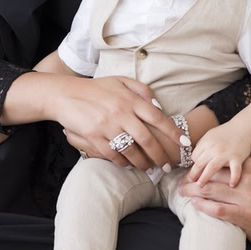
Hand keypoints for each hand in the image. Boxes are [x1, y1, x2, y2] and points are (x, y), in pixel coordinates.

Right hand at [49, 76, 183, 171]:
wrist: (65, 94)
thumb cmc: (96, 88)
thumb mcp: (120, 81)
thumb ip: (141, 90)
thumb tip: (158, 105)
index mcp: (130, 99)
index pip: (158, 118)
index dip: (173, 132)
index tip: (185, 143)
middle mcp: (121, 113)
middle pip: (147, 139)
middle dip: (160, 155)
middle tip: (168, 165)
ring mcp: (107, 127)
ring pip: (131, 151)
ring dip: (143, 163)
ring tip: (150, 168)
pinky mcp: (94, 137)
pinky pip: (113, 155)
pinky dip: (123, 162)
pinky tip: (128, 165)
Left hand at [180, 146, 250, 247]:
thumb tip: (250, 140)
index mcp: (250, 167)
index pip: (220, 163)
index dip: (202, 166)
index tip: (190, 170)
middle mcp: (248, 181)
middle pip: (212, 176)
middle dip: (193, 179)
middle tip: (181, 182)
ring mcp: (246, 199)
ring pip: (212, 191)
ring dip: (192, 192)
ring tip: (182, 192)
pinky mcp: (244, 216)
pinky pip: (218, 209)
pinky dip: (203, 206)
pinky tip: (194, 204)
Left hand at [188, 124, 250, 186]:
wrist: (242, 128)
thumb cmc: (225, 134)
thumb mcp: (209, 136)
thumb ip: (202, 146)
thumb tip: (193, 160)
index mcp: (206, 142)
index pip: (194, 157)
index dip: (193, 165)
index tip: (194, 173)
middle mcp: (214, 148)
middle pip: (200, 163)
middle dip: (193, 174)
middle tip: (190, 183)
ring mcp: (226, 153)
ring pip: (212, 167)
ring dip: (205, 177)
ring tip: (201, 186)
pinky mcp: (237, 157)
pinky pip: (235, 170)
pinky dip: (234, 178)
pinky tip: (231, 185)